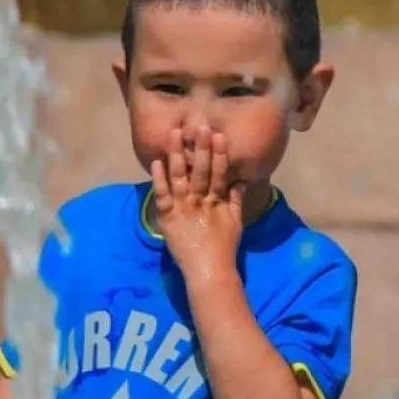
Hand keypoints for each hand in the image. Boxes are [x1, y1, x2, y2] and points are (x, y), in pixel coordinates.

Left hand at [150, 127, 243, 282]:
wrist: (209, 272)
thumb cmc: (223, 248)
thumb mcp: (236, 222)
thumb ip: (236, 199)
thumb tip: (242, 179)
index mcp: (217, 201)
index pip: (220, 174)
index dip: (219, 154)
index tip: (219, 135)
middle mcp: (200, 201)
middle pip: (200, 171)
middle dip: (200, 148)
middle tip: (199, 127)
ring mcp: (183, 208)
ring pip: (180, 178)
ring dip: (177, 155)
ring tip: (174, 135)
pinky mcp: (167, 218)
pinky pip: (162, 195)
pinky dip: (159, 179)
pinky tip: (157, 162)